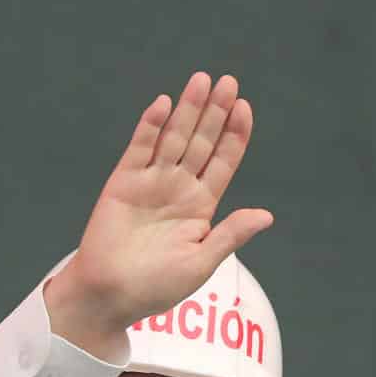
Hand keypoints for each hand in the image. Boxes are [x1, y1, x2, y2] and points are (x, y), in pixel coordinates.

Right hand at [45, 72, 272, 351]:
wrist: (109, 295)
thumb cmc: (155, 287)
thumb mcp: (201, 263)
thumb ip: (230, 235)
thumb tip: (266, 215)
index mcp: (201, 206)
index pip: (223, 161)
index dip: (235, 135)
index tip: (245, 108)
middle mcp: (178, 188)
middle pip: (201, 141)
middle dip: (215, 112)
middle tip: (228, 82)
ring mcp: (151, 182)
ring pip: (174, 138)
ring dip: (187, 110)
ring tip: (202, 81)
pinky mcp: (123, 182)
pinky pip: (140, 148)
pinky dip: (150, 127)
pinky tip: (164, 104)